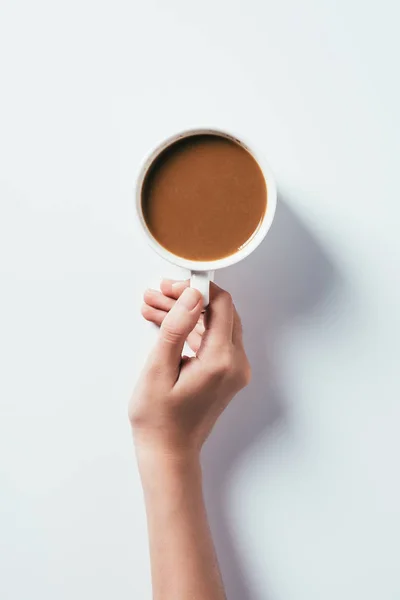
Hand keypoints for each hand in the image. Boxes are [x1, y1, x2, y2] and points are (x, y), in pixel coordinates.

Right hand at [129, 280, 250, 465]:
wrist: (168, 453)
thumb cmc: (159, 420)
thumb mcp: (159, 369)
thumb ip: (176, 328)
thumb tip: (193, 295)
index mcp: (221, 361)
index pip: (221, 305)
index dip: (197, 289)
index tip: (172, 285)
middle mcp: (235, 364)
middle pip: (219, 313)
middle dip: (187, 299)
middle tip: (157, 294)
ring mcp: (233, 370)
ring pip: (213, 326)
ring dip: (185, 314)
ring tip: (152, 307)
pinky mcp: (226, 375)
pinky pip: (212, 342)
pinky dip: (190, 332)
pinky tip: (164, 325)